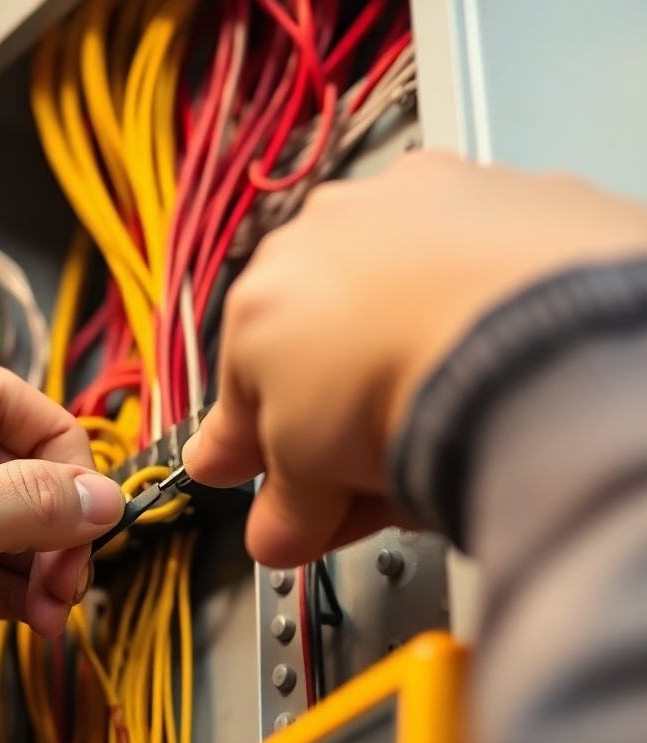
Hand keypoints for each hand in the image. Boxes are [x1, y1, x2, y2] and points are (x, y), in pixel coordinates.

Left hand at [0, 367, 122, 742]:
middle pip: (8, 467)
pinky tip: (38, 617)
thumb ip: (26, 501)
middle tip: (75, 561)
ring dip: (43, 562)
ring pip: (3, 526)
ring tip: (57, 602)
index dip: (50, 437)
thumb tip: (102, 495)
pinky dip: (19, 593)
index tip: (87, 488)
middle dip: (53, 516)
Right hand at [183, 150, 646, 567]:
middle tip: (354, 467)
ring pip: (378, 293)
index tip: (251, 468)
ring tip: (431, 417)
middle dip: (325, 405)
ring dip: (389, 344)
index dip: (247, 444)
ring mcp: (397, 205)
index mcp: (253, 309)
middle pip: (311, 342)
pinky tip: (479, 350)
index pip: (240, 396)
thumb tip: (278, 533)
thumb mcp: (314, 477)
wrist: (522, 332)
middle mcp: (315, 238)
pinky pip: (455, 256)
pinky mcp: (483, 190)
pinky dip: (460, 298)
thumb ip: (286, 504)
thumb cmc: (404, 383)